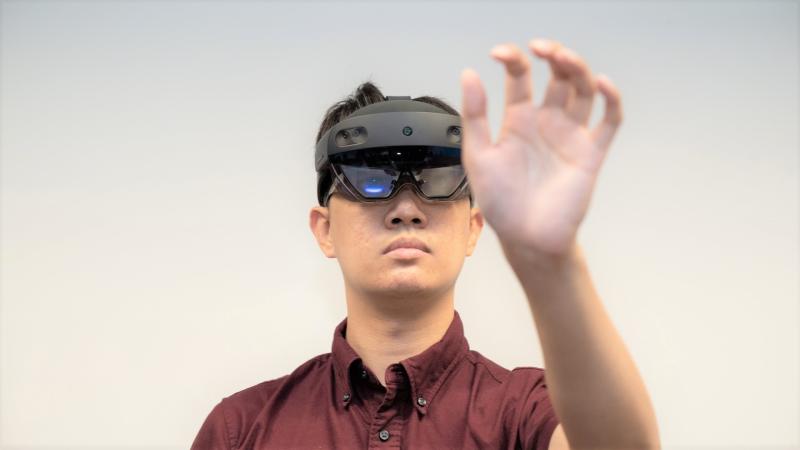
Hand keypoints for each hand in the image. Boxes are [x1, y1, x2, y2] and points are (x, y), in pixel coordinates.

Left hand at [459, 39, 622, 255]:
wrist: (526, 238)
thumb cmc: (501, 202)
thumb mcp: (478, 155)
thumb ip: (475, 115)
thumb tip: (469, 74)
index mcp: (518, 121)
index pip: (520, 78)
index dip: (513, 60)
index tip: (500, 53)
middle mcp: (546, 124)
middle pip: (557, 77)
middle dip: (553, 56)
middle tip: (543, 48)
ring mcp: (570, 136)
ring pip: (582, 91)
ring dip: (578, 70)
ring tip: (564, 59)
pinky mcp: (591, 153)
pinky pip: (609, 122)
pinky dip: (610, 100)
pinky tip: (601, 84)